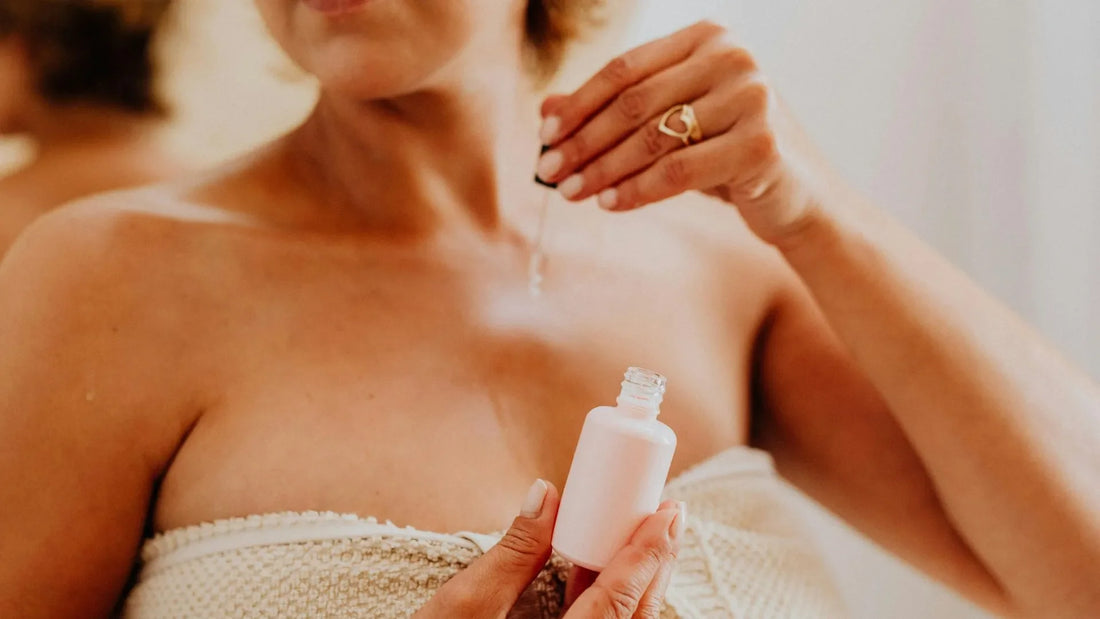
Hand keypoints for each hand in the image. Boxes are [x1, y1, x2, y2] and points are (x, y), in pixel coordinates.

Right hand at [414, 479, 684, 617]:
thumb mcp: (464, 606)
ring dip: (637, 581)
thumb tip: (545, 494)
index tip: (668, 512)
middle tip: (669, 514)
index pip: (618, 601)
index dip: (647, 554)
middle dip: (654, 563)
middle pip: (633, 616)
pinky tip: (602, 568)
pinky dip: (611, 599)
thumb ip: (512, 553)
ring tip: (647, 534)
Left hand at [536, 20, 839, 245]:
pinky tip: (609, 203)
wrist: (797, 196)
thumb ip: (615, 111)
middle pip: (634, 102)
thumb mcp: (671, 127)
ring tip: (572, 192)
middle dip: (583, 140)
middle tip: (549, 171)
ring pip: (651, 138)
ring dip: (602, 169)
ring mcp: (752, 97)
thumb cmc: (726, 156)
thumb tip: (546, 109)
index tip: (544, 135)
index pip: (625, 68)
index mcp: (708, 38)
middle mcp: (734, 57)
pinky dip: (636, 190)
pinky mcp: (760, 144)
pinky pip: (677, 171)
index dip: (579, 103)